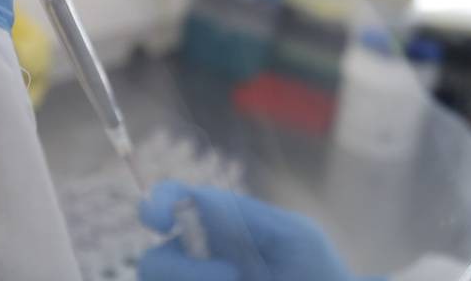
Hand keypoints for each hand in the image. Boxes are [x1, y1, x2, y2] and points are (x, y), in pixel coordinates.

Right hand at [137, 182, 368, 280]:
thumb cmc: (317, 268)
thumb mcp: (294, 237)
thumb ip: (248, 217)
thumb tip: (197, 197)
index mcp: (215, 226)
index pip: (168, 204)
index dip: (155, 205)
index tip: (160, 218)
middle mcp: (196, 262)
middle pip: (153, 264)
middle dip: (184, 271)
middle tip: (231, 274)